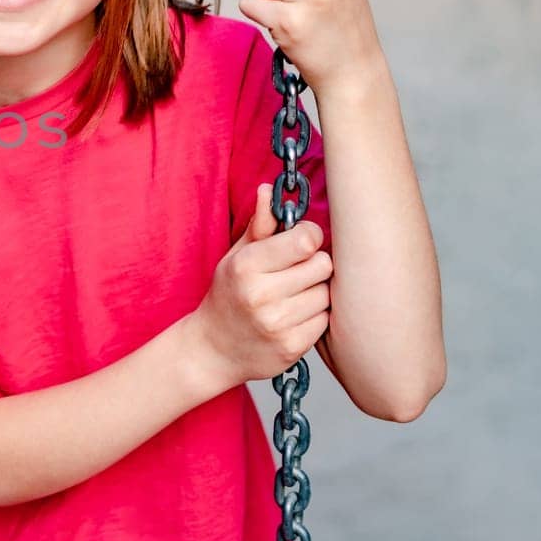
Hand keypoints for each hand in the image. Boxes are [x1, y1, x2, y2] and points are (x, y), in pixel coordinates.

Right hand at [189, 182, 332, 387]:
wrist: (213, 349)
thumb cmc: (228, 296)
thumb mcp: (235, 257)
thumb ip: (259, 226)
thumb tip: (268, 191)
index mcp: (246, 265)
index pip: (306, 240)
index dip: (309, 237)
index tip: (300, 243)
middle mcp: (261, 294)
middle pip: (323, 265)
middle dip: (313, 266)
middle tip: (295, 273)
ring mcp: (277, 323)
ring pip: (327, 293)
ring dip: (315, 293)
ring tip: (293, 297)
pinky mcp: (292, 347)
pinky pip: (325, 321)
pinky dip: (314, 317)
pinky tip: (294, 317)